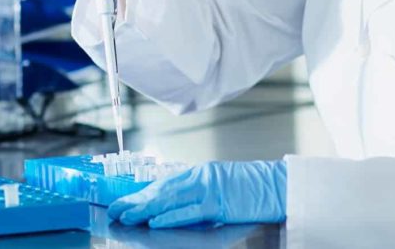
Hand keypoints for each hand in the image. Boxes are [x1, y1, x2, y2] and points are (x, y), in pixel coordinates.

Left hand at [107, 160, 285, 228]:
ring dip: (145, 209)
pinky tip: (154, 221)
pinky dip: (170, 216)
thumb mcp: (222, 185)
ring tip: (126, 216)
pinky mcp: (220, 202)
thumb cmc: (254, 189)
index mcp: (201, 173)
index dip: (141, 193)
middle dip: (136, 201)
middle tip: (115, 210)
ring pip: (170, 199)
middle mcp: (201, 177)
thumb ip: (198, 192)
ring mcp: (210, 188)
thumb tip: (174, 206)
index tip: (123, 201)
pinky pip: (190, 211)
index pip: (164, 183)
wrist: (279, 186)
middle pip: (161, 189)